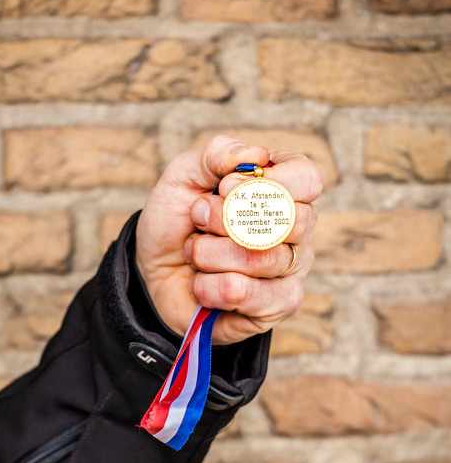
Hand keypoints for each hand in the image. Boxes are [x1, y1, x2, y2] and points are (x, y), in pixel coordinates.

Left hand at [136, 135, 321, 344]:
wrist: (153, 273)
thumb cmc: (177, 221)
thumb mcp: (184, 176)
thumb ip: (217, 154)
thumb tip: (256, 155)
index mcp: (284, 190)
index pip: (307, 180)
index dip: (266, 182)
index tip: (225, 186)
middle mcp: (297, 231)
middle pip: (289, 221)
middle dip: (226, 218)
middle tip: (198, 217)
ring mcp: (291, 272)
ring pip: (260, 259)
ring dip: (207, 254)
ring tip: (194, 252)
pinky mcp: (276, 307)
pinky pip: (243, 293)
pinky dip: (207, 286)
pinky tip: (201, 283)